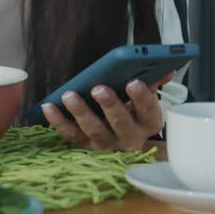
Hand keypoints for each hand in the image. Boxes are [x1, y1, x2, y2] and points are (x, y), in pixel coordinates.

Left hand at [42, 80, 163, 151]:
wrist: (123, 141)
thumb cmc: (133, 111)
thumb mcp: (146, 98)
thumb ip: (153, 81)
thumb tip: (166, 67)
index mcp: (148, 122)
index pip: (148, 110)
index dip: (141, 97)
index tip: (133, 82)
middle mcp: (129, 137)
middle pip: (121, 122)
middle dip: (110, 104)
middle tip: (99, 88)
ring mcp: (107, 144)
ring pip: (94, 130)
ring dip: (80, 111)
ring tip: (69, 95)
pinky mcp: (86, 146)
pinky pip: (71, 135)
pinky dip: (58, 121)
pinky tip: (49, 107)